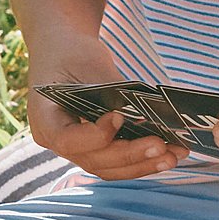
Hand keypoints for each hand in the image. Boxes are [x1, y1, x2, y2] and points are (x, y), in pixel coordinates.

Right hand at [26, 39, 186, 181]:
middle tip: (161, 145)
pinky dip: (143, 160)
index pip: (67, 141)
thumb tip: (146, 112)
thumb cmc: (72, 53)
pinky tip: (169, 152)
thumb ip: (112, 91)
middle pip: (94, 160)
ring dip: (143, 164)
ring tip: (174, 155)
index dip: (95, 136)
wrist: (64, 52)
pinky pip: (118, 162)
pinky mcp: (96, 148)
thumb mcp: (87, 64)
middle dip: (131, 155)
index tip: (118, 118)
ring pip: (109, 168)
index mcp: (44, 118)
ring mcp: (77, 149)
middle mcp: (57, 141)